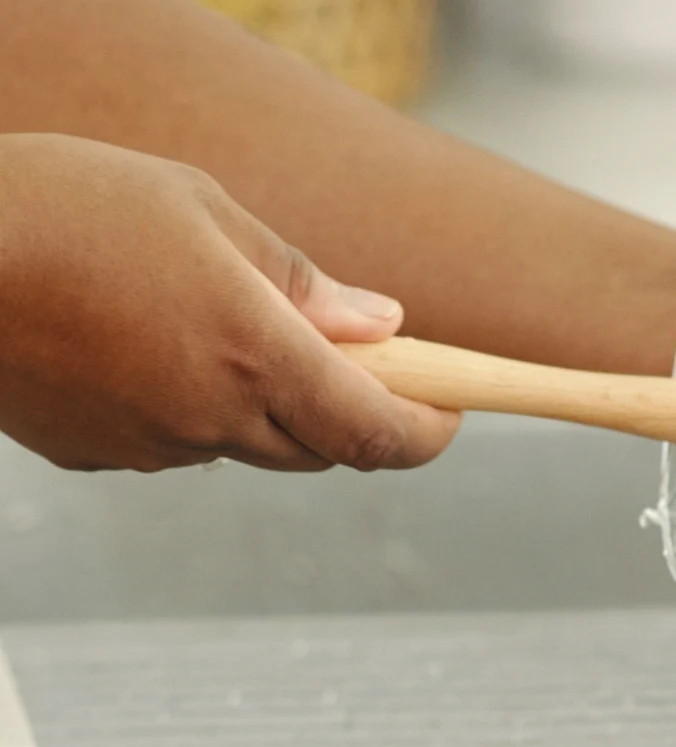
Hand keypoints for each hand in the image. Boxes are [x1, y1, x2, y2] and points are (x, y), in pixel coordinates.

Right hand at [0, 134, 458, 472]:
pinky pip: (177, 444)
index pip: (376, 433)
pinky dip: (193, 409)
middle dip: (350, 412)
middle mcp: (211, 416)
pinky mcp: (98, 458)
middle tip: (347, 355)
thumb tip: (385, 327)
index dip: (427, 433)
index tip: (451, 413)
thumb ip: (303, 283)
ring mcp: (151, 447)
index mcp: (254, 354)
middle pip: (321, 449)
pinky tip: (147, 345)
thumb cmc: (69, 205)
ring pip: (247, 445)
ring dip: (265, 405)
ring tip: (214, 321)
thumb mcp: (205, 212)